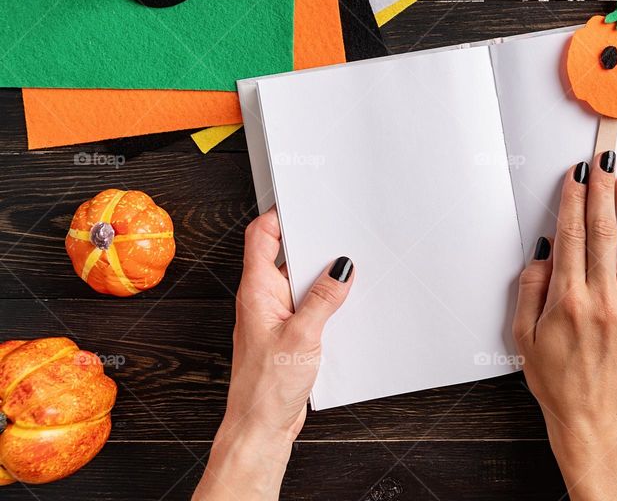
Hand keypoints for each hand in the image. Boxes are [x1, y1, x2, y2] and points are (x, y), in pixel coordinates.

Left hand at [194, 209, 354, 499]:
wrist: (261, 426)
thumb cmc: (266, 387)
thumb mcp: (303, 335)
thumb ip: (324, 298)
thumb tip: (341, 267)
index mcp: (256, 290)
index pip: (261, 236)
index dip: (280, 215)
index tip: (305, 204)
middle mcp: (263, 298)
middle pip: (283, 254)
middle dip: (310, 242)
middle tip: (337, 233)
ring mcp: (275, 314)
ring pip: (299, 279)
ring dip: (320, 275)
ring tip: (346, 271)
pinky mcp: (288, 332)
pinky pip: (307, 303)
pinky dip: (325, 299)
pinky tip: (343, 304)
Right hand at [514, 151, 616, 500]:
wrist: (589, 415)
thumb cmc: (553, 378)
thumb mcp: (523, 334)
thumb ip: (531, 287)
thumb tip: (546, 249)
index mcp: (567, 300)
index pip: (571, 235)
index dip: (572, 200)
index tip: (574, 176)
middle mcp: (601, 299)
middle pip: (603, 232)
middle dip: (601, 191)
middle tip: (601, 163)